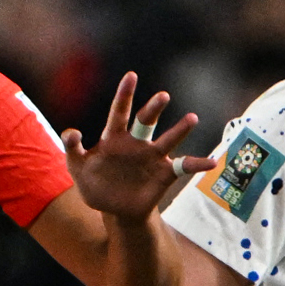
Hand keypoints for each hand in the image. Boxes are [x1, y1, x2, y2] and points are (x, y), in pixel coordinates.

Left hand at [62, 73, 215, 221]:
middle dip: (154, 108)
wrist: (114, 210)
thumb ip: (73, 149)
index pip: (119, 112)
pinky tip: (213, 162)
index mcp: (114, 138)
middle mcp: (137, 143)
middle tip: (163, 96)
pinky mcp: (164, 174)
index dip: (125, 95)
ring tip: (192, 119)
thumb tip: (71, 132)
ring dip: (180, 130)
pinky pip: (184, 167)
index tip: (131, 76)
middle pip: (146, 121)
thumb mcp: (78, 168)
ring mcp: (152, 157)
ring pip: (168, 140)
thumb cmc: (95, 184)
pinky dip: (198, 164)